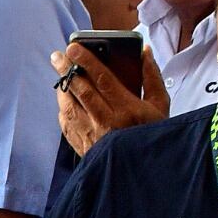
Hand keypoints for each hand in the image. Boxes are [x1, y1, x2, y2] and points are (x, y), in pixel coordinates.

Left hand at [53, 43, 168, 156]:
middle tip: (57, 56)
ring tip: (61, 74)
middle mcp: (105, 122)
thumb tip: (144, 52)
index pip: (102, 80)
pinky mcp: (81, 145)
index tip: (74, 47)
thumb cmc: (151, 134)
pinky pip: (66, 122)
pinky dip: (64, 108)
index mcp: (127, 109)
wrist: (140, 171)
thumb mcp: (160, 106)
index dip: (86, 62)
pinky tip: (66, 99)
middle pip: (80, 90)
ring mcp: (90, 135)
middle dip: (67, 70)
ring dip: (62, 88)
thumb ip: (151, 77)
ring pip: (68, 106)